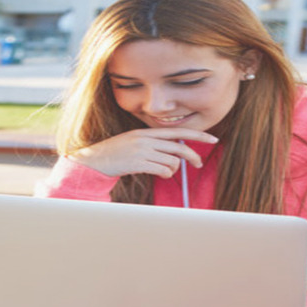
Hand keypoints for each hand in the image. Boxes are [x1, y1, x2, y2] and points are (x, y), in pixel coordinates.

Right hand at [70, 128, 218, 177]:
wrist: (94, 161)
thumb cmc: (116, 154)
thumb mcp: (134, 142)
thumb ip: (153, 144)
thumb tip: (174, 154)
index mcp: (146, 132)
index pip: (177, 132)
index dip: (197, 135)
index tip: (213, 138)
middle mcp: (146, 139)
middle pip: (179, 147)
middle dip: (193, 157)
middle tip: (200, 164)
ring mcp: (142, 151)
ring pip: (172, 161)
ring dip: (174, 169)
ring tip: (165, 171)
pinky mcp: (138, 163)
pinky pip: (163, 170)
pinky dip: (165, 174)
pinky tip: (159, 174)